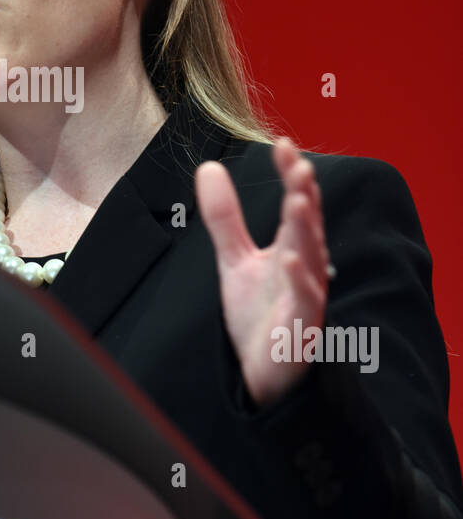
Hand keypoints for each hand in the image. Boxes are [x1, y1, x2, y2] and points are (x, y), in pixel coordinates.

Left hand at [194, 137, 333, 408]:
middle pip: (307, 226)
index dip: (291, 175)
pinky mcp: (301, 328)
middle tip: (300, 166)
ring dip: (305, 229)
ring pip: (311, 259)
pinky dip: (300, 281)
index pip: (296, 204)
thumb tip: (208, 168)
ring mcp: (307, 298)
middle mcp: (305, 268)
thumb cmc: (259, 314)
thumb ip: (225, 218)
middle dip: (304, 195)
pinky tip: (289, 259)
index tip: (283, 145)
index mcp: (293, 249)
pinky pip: (305, 302)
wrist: (262, 373)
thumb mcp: (235, 259)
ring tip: (297, 200)